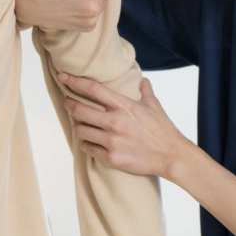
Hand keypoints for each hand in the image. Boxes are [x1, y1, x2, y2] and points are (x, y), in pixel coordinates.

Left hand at [59, 72, 192, 178]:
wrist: (171, 156)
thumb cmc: (164, 130)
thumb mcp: (155, 106)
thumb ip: (145, 92)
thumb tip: (142, 81)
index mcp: (124, 106)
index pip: (93, 89)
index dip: (75, 81)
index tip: (63, 77)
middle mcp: (115, 122)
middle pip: (79, 109)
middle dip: (69, 104)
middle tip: (67, 102)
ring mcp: (112, 141)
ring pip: (80, 130)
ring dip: (79, 126)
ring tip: (81, 124)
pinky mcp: (111, 157)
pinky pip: (88, 148)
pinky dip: (86, 143)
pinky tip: (89, 141)